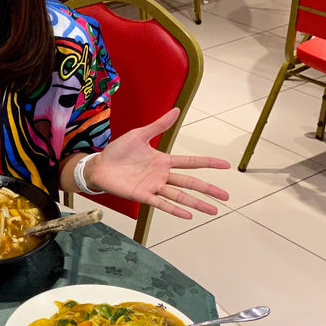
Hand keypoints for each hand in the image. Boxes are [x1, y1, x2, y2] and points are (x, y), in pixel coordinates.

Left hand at [86, 107, 229, 218]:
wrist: (99, 165)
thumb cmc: (118, 151)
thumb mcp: (139, 134)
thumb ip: (159, 125)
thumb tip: (177, 110)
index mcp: (163, 161)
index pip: (191, 162)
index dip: (208, 163)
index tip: (225, 165)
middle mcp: (162, 175)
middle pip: (190, 182)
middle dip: (209, 189)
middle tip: (226, 196)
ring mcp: (153, 186)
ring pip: (180, 195)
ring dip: (197, 203)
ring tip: (213, 211)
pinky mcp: (142, 195)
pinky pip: (161, 204)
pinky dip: (175, 209)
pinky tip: (188, 216)